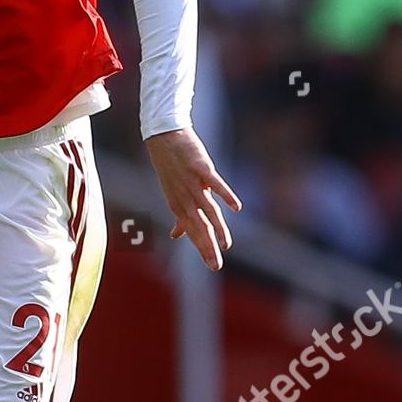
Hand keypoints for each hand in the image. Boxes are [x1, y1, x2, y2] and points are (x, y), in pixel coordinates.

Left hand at [144, 127, 241, 270]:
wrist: (164, 135)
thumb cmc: (170, 167)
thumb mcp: (173, 193)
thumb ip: (179, 217)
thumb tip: (175, 236)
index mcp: (177, 205)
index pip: (192, 231)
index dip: (202, 248)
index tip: (212, 264)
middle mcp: (184, 197)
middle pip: (199, 226)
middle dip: (207, 247)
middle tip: (216, 265)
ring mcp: (192, 183)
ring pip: (207, 210)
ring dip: (217, 228)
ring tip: (226, 245)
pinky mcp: (201, 168)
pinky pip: (215, 184)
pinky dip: (226, 196)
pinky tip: (237, 209)